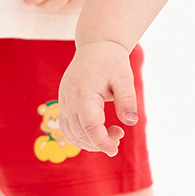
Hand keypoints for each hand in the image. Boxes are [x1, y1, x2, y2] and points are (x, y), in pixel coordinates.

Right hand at [58, 41, 137, 156]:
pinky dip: (80, 137)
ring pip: (71, 134)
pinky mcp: (63, 104)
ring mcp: (63, 102)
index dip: (101, 142)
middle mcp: (69, 100)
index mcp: (84, 93)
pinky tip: (97, 133)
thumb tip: (131, 121)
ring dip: (89, 142)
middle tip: (119, 134)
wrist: (95, 46)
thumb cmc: (111, 61)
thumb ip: (127, 99)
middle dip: (100, 142)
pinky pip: (66, 128)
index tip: (115, 149)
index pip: (89, 127)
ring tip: (111, 133)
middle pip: (80, 134)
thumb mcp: (124, 78)